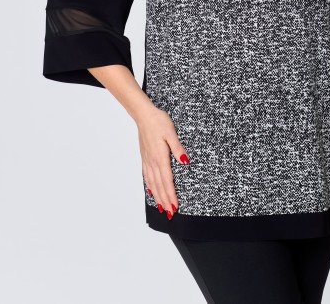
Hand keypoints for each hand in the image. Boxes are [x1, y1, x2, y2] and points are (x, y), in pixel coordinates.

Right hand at [136, 106, 189, 220]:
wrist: (143, 115)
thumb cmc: (159, 121)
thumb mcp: (171, 133)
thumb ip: (178, 149)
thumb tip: (185, 162)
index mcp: (160, 157)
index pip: (167, 180)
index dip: (171, 195)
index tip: (174, 207)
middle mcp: (152, 161)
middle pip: (159, 185)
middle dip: (165, 200)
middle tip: (170, 214)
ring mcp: (147, 160)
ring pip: (152, 183)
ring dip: (157, 196)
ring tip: (161, 208)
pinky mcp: (145, 157)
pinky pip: (146, 176)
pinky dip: (150, 186)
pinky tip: (152, 191)